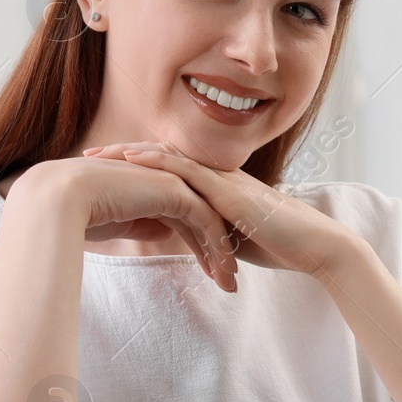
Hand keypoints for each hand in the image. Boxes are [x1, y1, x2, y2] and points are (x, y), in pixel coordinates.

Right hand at [20, 155, 240, 290]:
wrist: (64, 197)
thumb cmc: (81, 214)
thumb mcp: (120, 223)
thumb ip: (144, 223)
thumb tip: (164, 231)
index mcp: (153, 187)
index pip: (187, 220)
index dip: (200, 247)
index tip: (209, 274)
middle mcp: (167, 181)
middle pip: (203, 220)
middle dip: (218, 252)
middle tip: (228, 283)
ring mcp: (173, 181)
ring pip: (209, 220)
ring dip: (222, 253)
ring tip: (230, 284)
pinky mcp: (176, 190)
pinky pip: (206, 221)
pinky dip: (216, 246)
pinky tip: (221, 271)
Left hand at [82, 141, 361, 279]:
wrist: (314, 247)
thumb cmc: (279, 245)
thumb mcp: (232, 239)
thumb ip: (209, 234)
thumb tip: (187, 243)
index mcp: (215, 186)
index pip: (168, 170)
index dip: (134, 167)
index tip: (101, 169)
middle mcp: (216, 176)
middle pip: (161, 157)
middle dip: (122, 155)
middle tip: (87, 155)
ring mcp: (223, 180)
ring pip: (170, 158)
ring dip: (131, 154)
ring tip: (98, 154)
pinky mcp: (230, 192)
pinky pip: (189, 171)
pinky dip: (158, 162)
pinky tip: (133, 160)